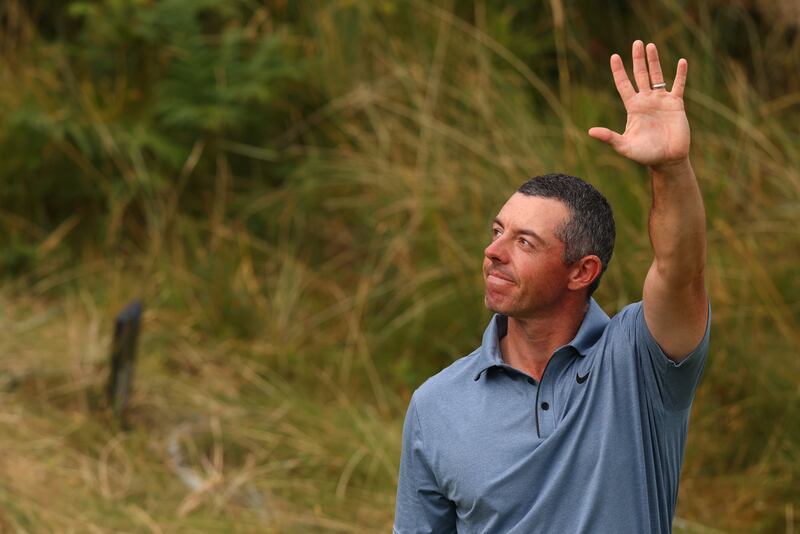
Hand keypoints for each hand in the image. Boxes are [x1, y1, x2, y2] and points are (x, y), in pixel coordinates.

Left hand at [588, 41, 689, 170]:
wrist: (667, 160)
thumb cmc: (645, 155)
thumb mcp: (624, 146)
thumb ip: (609, 137)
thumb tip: (590, 132)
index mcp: (633, 107)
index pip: (624, 85)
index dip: (619, 71)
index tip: (614, 56)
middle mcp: (646, 101)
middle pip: (640, 75)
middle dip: (638, 59)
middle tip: (636, 42)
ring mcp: (661, 101)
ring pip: (657, 76)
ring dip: (654, 61)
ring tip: (651, 45)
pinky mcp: (676, 104)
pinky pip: (678, 86)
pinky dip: (681, 74)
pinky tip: (682, 62)